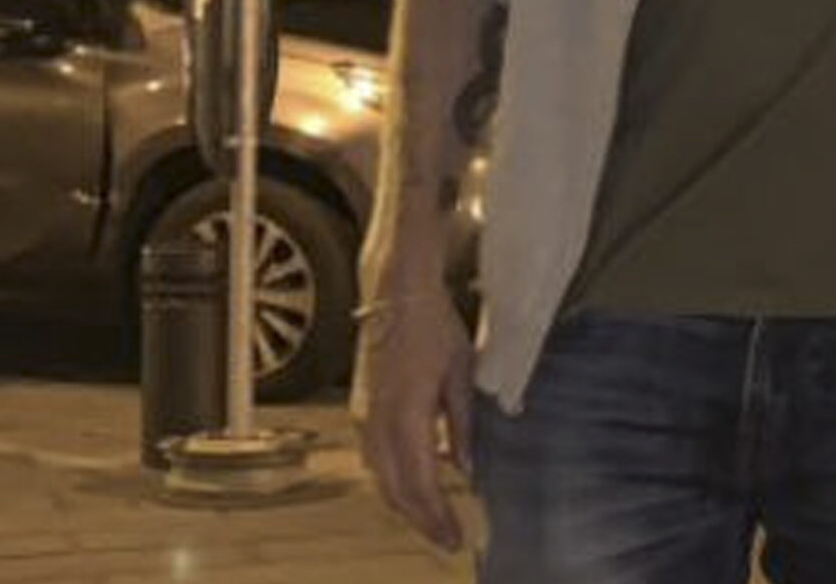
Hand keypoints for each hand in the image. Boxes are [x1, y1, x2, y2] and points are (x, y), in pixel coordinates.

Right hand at [352, 289, 475, 550]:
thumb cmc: (437, 329)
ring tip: (434, 521)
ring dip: (405, 504)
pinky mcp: (369, 411)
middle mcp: (381, 422)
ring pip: (381, 478)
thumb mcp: (461, 374)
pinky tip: (414, 488)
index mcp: (408, 414)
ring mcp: (370, 417)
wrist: (402, 297)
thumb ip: (463, 424)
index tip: (454, 538)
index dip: (436, 515)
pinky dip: (393, 482)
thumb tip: (467, 468)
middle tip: (447, 539)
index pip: (420, 481)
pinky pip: (376, 460)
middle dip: (421, 519)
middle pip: (395, 489)